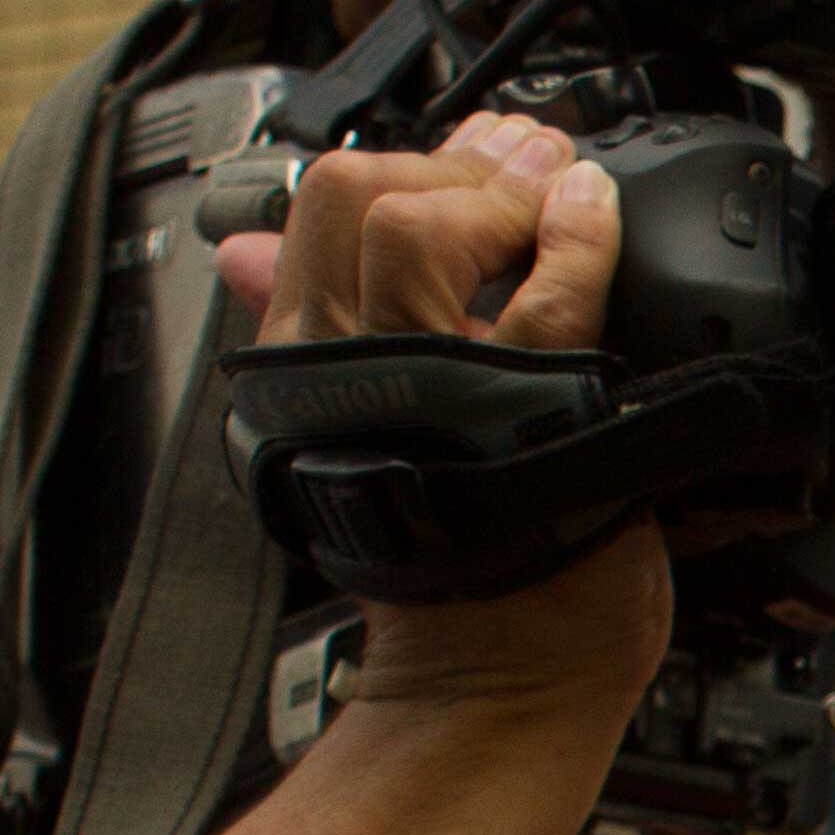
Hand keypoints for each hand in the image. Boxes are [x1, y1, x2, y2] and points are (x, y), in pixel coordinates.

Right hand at [212, 106, 669, 722]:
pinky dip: (580, 236)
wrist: (500, 680)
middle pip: (350, 196)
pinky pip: (547, 291)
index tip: (466, 154)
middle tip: (522, 163)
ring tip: (555, 195)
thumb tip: (238, 250)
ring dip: (503, 191)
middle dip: (446, 163)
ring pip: (419, 226)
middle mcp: (347, 368)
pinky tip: (596, 215)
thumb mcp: (354, 433)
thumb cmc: (456, 570)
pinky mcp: (521, 411)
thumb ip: (307, 331)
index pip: (315, 210)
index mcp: (305, 363)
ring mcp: (429, 385)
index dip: (396, 162)